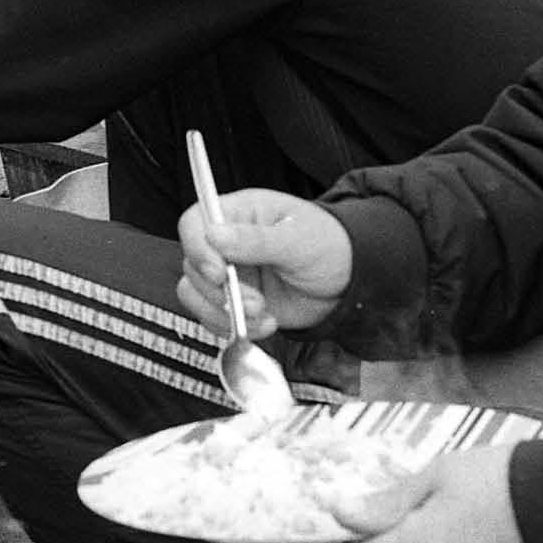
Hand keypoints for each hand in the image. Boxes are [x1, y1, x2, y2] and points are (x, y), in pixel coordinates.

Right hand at [174, 187, 350, 335]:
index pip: (195, 223)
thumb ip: (257, 239)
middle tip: (254, 302)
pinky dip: (235, 327)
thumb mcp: (298, 239)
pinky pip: (213, 317)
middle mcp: (227, 243)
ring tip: (262, 315)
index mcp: (240, 214)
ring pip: (196, 295)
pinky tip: (265, 323)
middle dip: (221, 293)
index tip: (219, 274)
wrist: (349, 283)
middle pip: (193, 266)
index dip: (198, 249)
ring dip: (226, 313)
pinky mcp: (235, 301)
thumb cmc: (330, 246)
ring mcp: (230, 274)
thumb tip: (216, 236)